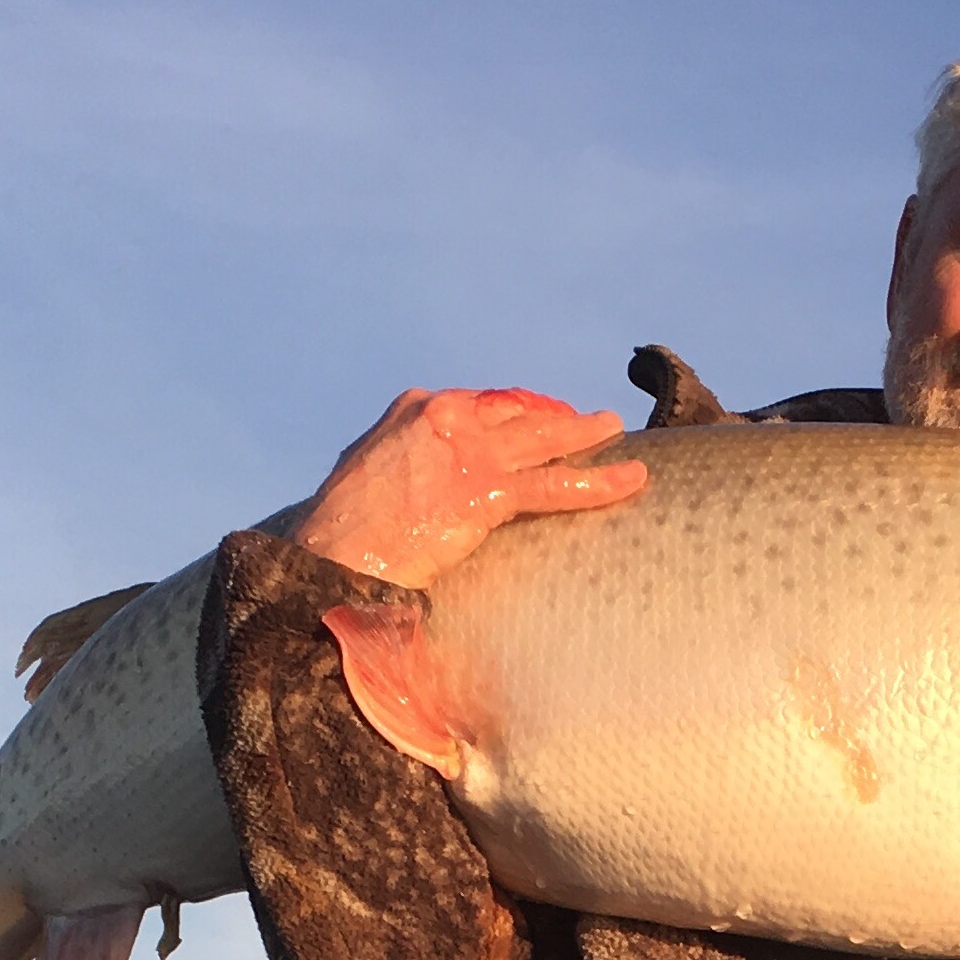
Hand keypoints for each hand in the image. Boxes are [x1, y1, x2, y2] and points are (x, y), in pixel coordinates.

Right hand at [295, 387, 648, 588]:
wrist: (329, 556)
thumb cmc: (340, 533)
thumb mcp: (365, 475)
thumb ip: (399, 463)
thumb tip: (414, 477)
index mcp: (415, 409)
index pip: (482, 403)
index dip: (517, 413)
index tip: (540, 420)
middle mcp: (445, 416)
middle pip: (519, 413)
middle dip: (556, 419)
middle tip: (589, 422)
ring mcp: (469, 450)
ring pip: (545, 439)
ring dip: (587, 436)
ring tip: (615, 432)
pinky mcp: (485, 489)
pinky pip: (554, 484)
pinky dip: (598, 482)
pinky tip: (630, 481)